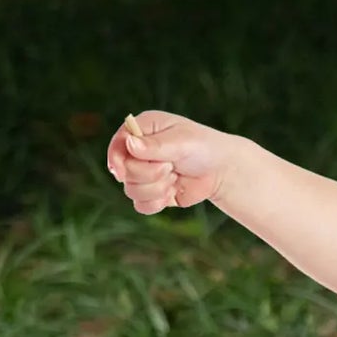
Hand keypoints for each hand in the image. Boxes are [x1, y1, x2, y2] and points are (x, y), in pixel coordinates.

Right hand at [105, 110, 239, 213]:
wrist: (221, 170)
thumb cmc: (203, 147)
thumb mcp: (182, 141)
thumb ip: (156, 145)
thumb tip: (130, 144)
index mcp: (142, 130)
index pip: (118, 144)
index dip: (116, 159)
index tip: (121, 171)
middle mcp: (138, 152)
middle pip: (124, 172)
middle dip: (148, 174)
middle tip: (170, 167)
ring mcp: (143, 174)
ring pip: (131, 190)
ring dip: (156, 188)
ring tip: (175, 177)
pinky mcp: (152, 193)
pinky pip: (141, 206)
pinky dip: (156, 203)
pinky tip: (172, 193)